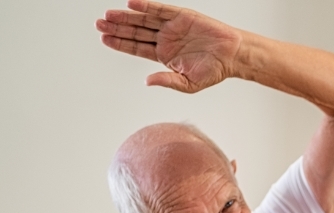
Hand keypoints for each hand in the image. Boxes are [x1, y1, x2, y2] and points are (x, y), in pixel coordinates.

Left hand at [96, 0, 241, 92]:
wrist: (233, 56)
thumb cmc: (214, 71)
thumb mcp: (189, 83)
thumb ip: (168, 81)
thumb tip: (147, 81)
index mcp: (164, 55)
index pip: (137, 47)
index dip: (120, 43)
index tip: (104, 39)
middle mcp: (165, 39)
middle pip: (135, 32)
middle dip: (117, 28)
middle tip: (99, 24)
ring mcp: (172, 26)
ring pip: (143, 20)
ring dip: (126, 17)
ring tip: (108, 15)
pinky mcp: (181, 16)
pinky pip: (159, 9)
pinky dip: (146, 6)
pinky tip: (131, 4)